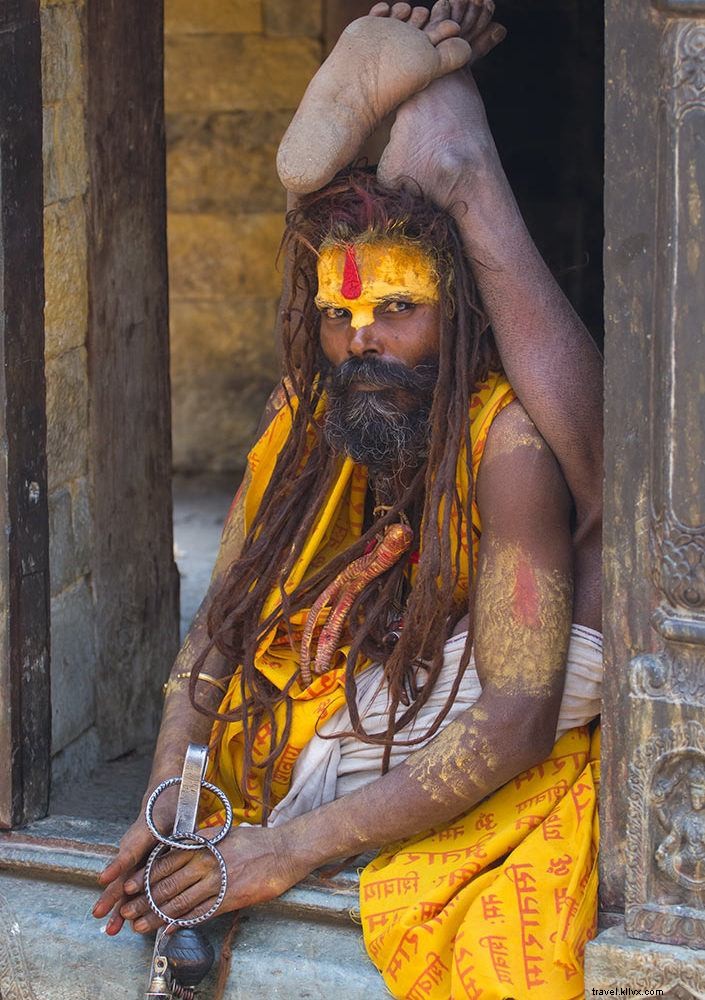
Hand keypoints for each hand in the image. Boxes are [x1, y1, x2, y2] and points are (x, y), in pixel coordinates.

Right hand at [92, 782, 178, 934]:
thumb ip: (176, 835)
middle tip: (99, 914)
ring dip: (117, 906)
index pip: (129, 851)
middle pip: (123, 873)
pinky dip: (126, 902)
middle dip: (112, 895)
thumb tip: (185, 851)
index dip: (118, 866)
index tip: (105, 879)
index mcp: (143, 833)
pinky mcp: (135, 864)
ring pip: (124, 884)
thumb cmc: (169, 807)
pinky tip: (122, 919)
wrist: (163, 798)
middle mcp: (133, 846)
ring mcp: (131, 856)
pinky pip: (130, 884)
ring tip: (111, 928)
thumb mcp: (173, 816)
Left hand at [118, 825, 308, 932]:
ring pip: (179, 901)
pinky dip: (182, 922)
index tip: (128, 888)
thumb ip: (200, 840)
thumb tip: (180, 845)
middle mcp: (205, 862)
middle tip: (126, 911)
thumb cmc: (255, 840)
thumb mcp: (223, 832)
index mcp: (202, 845)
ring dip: (156, 916)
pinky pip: (201, 913)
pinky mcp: (229, 898)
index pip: (164, 862)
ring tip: (139, 925)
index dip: (144, 878)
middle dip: (143, 900)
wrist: (284, 850)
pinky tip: (168, 929)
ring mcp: (217, 881)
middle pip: (166, 884)